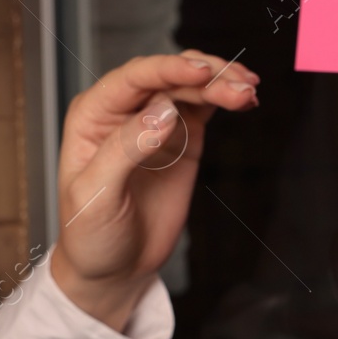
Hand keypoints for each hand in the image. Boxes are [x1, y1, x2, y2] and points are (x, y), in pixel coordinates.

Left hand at [51, 50, 259, 329]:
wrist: (112, 270)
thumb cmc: (89, 235)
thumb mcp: (97, 196)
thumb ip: (125, 149)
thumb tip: (163, 112)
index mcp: (93, 115)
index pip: (134, 78)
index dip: (169, 68)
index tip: (201, 72)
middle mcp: (123, 111)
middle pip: (168, 76)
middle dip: (206, 75)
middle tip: (239, 87)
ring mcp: (155, 123)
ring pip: (190, 86)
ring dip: (221, 82)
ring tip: (248, 91)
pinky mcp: (181, 140)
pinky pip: (205, 107)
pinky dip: (225, 99)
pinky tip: (245, 98)